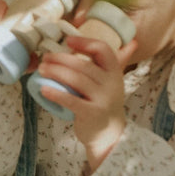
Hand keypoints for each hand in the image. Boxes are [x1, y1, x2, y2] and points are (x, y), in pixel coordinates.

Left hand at [35, 35, 139, 171]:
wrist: (110, 134)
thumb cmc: (104, 104)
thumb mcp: (111, 82)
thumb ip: (113, 64)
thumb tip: (133, 42)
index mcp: (114, 72)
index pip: (102, 50)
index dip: (84, 42)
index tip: (67, 41)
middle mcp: (111, 83)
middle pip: (83, 65)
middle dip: (61, 59)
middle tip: (45, 58)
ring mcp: (102, 99)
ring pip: (76, 80)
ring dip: (55, 72)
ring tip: (41, 70)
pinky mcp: (92, 113)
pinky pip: (71, 100)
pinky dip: (55, 94)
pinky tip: (43, 89)